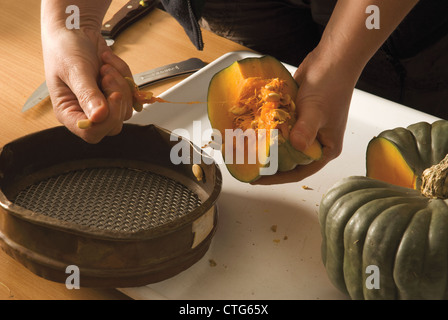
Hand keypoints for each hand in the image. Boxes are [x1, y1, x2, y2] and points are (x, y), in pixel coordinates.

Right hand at [40, 0, 134, 142]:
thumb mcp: (74, 70)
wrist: (75, 30)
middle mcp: (87, 112)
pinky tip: (110, 63)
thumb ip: (87, 94)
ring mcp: (105, 104)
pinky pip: (133, 93)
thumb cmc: (65, 49)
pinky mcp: (118, 94)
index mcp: (69, 112)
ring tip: (105, 66)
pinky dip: (125, 75)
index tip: (111, 97)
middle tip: (105, 75)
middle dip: (116, 98)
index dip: (106, 121)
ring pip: (126, 109)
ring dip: (121, 83)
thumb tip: (99, 117)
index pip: (91, 133)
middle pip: (113, 124)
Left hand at [252, 46, 356, 184]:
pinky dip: (267, 130)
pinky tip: (251, 132)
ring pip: (282, 145)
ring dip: (265, 147)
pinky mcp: (295, 117)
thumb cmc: (331, 86)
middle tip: (247, 165)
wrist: (331, 60)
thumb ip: (305, 129)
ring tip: (245, 152)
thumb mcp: (316, 111)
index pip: (299, 171)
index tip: (258, 179)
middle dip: (269, 163)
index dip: (278, 178)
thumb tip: (296, 145)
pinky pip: (279, 129)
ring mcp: (304, 129)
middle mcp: (315, 142)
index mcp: (326, 149)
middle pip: (288, 160)